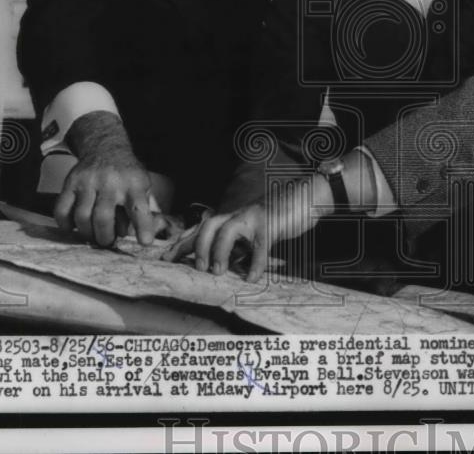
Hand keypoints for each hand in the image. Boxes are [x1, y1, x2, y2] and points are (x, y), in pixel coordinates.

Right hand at [53, 111, 157, 246]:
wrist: (105, 147)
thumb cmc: (126, 173)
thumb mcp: (142, 186)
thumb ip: (141, 211)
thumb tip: (135, 237)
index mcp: (133, 184)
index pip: (139, 208)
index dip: (142, 227)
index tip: (145, 242)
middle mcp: (111, 181)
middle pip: (103, 217)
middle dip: (105, 237)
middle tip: (106, 241)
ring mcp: (88, 181)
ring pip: (82, 216)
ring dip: (87, 233)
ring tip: (93, 234)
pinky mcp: (70, 182)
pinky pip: (62, 210)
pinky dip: (66, 224)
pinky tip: (74, 226)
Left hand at [166, 174, 332, 281]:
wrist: (307, 196)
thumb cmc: (280, 216)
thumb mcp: (253, 231)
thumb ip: (237, 244)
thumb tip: (222, 266)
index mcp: (232, 217)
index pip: (202, 229)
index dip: (183, 244)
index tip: (166, 259)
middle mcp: (238, 214)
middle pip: (208, 225)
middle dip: (198, 247)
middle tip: (199, 268)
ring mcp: (254, 217)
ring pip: (227, 230)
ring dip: (219, 252)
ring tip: (218, 272)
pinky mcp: (271, 223)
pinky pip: (259, 245)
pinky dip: (255, 263)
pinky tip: (252, 278)